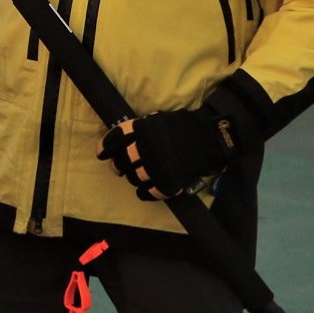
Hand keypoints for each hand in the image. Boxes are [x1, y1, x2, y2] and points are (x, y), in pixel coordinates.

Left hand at [98, 106, 237, 200]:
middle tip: (119, 168)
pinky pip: (148, 192)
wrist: (212, 137)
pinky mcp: (168, 182)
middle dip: (117, 166)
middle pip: (121, 162)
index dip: (104, 147)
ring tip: (138, 176)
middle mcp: (146, 148)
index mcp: (142, 129)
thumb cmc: (184, 126)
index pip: (114, 139)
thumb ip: (138, 128)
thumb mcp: (157, 119)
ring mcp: (157, 166)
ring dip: (133, 178)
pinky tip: (145, 190)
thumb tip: (112, 133)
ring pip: (134, 178)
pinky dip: (144, 192)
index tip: (101, 153)